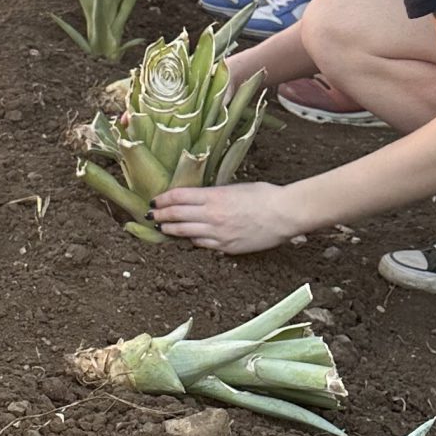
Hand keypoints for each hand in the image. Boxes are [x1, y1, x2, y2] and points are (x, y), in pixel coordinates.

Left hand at [151, 180, 304, 255]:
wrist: (284, 214)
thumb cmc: (264, 196)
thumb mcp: (235, 188)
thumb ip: (215, 194)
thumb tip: (200, 198)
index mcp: (214, 196)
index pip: (178, 196)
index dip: (163, 198)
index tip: (155, 200)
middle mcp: (211, 215)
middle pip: (176, 215)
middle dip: (161, 215)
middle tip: (152, 215)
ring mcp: (217, 233)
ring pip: (185, 232)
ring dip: (171, 229)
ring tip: (163, 227)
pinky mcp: (226, 247)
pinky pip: (203, 244)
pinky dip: (193, 240)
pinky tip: (188, 238)